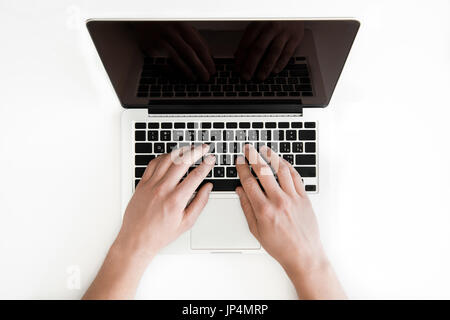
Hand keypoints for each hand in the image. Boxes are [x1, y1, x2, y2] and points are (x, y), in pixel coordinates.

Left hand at [83, 144, 214, 298]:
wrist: (136, 240)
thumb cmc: (160, 234)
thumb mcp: (186, 223)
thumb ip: (200, 203)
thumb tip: (208, 188)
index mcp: (176, 200)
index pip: (196, 175)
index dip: (206, 165)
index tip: (211, 159)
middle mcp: (163, 190)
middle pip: (182, 161)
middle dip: (196, 151)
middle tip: (204, 148)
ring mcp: (151, 185)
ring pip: (167, 159)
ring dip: (180, 151)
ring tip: (189, 149)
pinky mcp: (142, 184)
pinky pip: (153, 164)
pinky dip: (163, 157)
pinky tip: (170, 156)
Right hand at [132, 22, 215, 80]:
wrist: (142, 19)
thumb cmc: (167, 26)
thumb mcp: (183, 27)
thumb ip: (195, 38)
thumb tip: (209, 55)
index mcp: (183, 26)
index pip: (199, 45)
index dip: (207, 59)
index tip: (212, 70)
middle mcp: (172, 32)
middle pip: (189, 53)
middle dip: (200, 67)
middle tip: (206, 78)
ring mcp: (160, 39)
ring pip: (176, 58)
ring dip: (186, 70)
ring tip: (193, 78)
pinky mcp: (150, 46)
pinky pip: (163, 60)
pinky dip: (171, 69)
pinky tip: (177, 74)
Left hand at [234, 21, 304, 80]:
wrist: (292, 11)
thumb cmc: (273, 20)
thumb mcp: (258, 25)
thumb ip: (248, 40)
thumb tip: (237, 55)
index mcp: (259, 24)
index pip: (247, 43)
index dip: (241, 58)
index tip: (237, 69)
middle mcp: (271, 28)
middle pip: (258, 49)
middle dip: (251, 65)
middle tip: (246, 76)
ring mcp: (283, 33)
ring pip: (273, 52)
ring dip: (266, 67)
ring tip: (260, 77)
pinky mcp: (295, 38)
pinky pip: (287, 53)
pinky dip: (280, 63)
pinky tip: (274, 71)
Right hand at [235, 144, 323, 271]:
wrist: (303, 255)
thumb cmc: (280, 246)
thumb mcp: (256, 230)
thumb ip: (246, 208)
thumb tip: (240, 192)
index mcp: (263, 210)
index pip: (249, 182)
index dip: (242, 169)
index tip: (239, 162)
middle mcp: (278, 201)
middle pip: (263, 171)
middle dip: (253, 156)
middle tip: (248, 149)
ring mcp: (293, 198)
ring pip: (281, 170)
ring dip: (271, 156)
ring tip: (264, 149)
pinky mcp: (304, 198)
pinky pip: (295, 176)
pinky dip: (288, 166)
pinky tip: (282, 162)